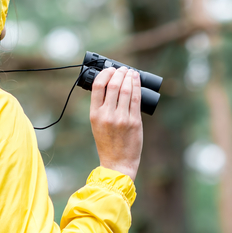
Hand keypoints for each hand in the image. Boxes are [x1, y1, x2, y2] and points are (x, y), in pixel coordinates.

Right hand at [90, 66, 142, 180]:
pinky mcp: (134, 121)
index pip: (97, 86)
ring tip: (129, 72)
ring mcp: (122, 118)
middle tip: (122, 69)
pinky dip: (136, 86)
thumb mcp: (97, 124)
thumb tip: (108, 86)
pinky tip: (136, 79)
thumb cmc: (108, 143)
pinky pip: (136, 98)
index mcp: (95, 114)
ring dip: (128, 77)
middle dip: (119, 73)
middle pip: (113, 85)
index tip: (110, 70)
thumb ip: (101, 107)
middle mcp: (107, 115)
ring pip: (126, 89)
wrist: (118, 163)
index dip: (105, 74)